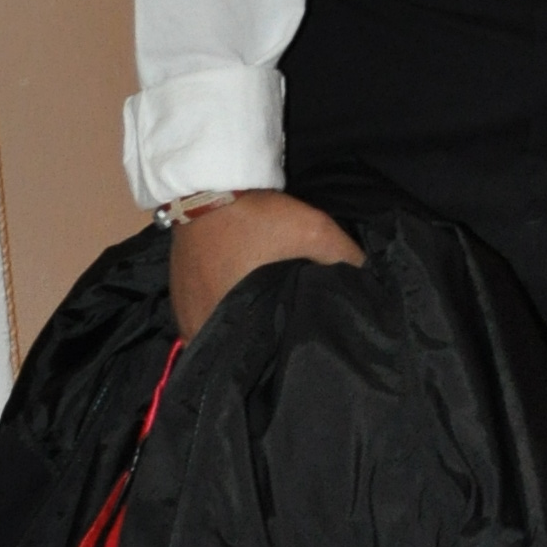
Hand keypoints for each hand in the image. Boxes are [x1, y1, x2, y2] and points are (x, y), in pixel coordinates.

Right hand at [167, 188, 361, 339]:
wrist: (206, 185)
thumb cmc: (256, 216)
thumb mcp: (313, 231)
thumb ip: (344, 257)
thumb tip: (368, 281)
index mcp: (227, 324)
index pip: (255, 362)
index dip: (279, 357)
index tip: (298, 349)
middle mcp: (198, 327)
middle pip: (234, 351)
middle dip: (260, 346)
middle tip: (286, 334)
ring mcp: (184, 314)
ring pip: (218, 337)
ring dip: (239, 332)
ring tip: (266, 322)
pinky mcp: (178, 298)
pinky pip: (204, 319)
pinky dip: (222, 317)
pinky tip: (241, 305)